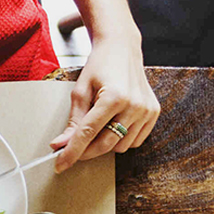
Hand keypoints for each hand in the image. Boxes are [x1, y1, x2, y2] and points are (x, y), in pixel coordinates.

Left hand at [50, 30, 158, 171]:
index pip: (88, 134)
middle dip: (85, 151)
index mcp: (113, 97)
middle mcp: (134, 105)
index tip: (60, 164)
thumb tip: (61, 145)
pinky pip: (135, 141)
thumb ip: (73, 121)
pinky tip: (114, 124)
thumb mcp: (80, 91)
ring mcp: (146, 110)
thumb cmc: (100, 66)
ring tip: (99, 124)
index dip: (72, 152)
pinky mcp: (153, 113)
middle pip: (105, 145)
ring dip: (105, 143)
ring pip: (120, 147)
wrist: (122, 48)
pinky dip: (121, 139)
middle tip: (71, 149)